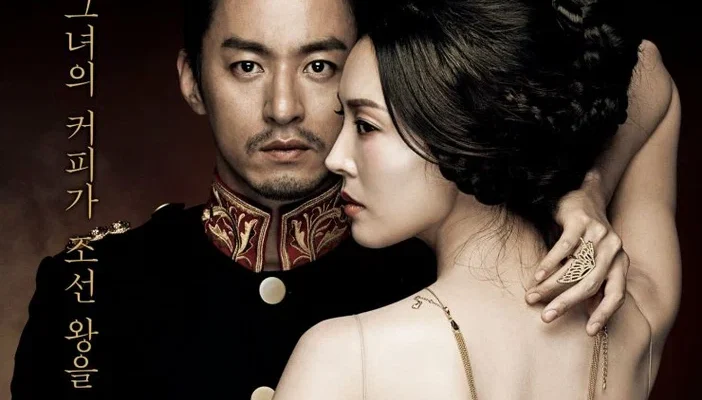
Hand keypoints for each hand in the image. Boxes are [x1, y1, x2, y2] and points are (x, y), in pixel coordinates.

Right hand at [525, 173, 629, 335]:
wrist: (584, 197)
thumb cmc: (586, 236)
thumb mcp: (594, 260)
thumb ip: (591, 282)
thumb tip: (583, 311)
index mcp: (621, 263)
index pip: (617, 294)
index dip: (604, 313)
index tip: (589, 332)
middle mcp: (614, 250)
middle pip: (591, 283)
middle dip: (567, 303)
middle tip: (547, 317)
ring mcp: (599, 234)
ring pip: (575, 267)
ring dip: (551, 285)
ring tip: (532, 296)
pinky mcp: (581, 221)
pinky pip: (565, 247)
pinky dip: (549, 263)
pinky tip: (538, 275)